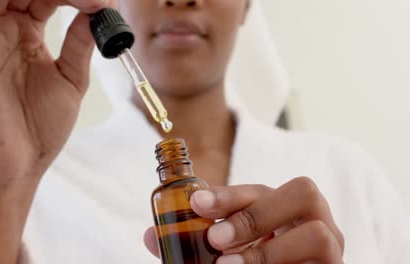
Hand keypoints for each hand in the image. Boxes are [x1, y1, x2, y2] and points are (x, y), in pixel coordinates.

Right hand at [0, 1, 113, 262]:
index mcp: (27, 34)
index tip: (105, 3)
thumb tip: (99, 9)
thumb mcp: (72, 78)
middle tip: (96, 0)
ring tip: (80, 0)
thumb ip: (79, 42)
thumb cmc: (42, 126)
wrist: (22, 164)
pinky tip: (43, 0)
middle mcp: (6, 29)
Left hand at [144, 177, 343, 263]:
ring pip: (317, 232)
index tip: (196, 203)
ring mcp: (331, 247)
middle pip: (302, 192)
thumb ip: (193, 243)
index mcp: (283, 208)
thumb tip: (153, 235)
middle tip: (216, 240)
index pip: (261, 188)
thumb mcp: (224, 251)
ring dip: (268, 251)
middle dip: (255, 213)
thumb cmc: (253, 263)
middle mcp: (312, 220)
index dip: (229, 194)